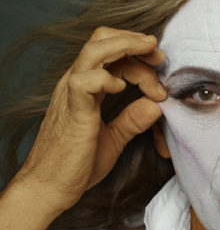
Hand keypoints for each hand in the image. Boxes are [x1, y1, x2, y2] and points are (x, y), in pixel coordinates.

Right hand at [13, 26, 166, 213]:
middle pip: (102, 41)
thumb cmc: (76, 164)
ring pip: (95, 51)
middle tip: (159, 54)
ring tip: (151, 56)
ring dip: (128, 47)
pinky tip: (123, 88)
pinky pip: (86, 81)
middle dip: (135, 41)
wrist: (49, 188)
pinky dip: (107, 78)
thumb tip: (156, 106)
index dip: (138, 56)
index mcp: (86, 87)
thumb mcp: (113, 138)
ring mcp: (71, 94)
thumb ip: (133, 120)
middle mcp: (76, 83)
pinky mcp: (72, 111)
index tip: (160, 70)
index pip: (110, 53)